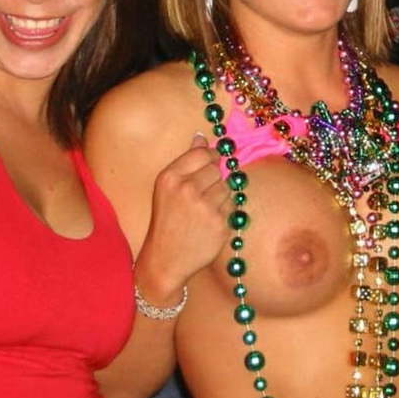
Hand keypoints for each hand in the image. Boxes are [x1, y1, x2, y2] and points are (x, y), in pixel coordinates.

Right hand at [135, 134, 229, 301]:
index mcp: (170, 178)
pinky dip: (226, 210)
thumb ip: (186, 162)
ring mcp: (205, 208)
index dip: (210, 157)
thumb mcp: (166, 188)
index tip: (211, 162)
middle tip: (203, 193)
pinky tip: (210, 220)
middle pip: (217, 169)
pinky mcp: (220, 224)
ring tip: (205, 208)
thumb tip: (201, 137)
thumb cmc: (167, 220)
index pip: (203, 153)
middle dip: (214, 178)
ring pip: (227, 186)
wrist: (165, 259)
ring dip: (221, 194)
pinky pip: (232, 205)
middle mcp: (187, 190)